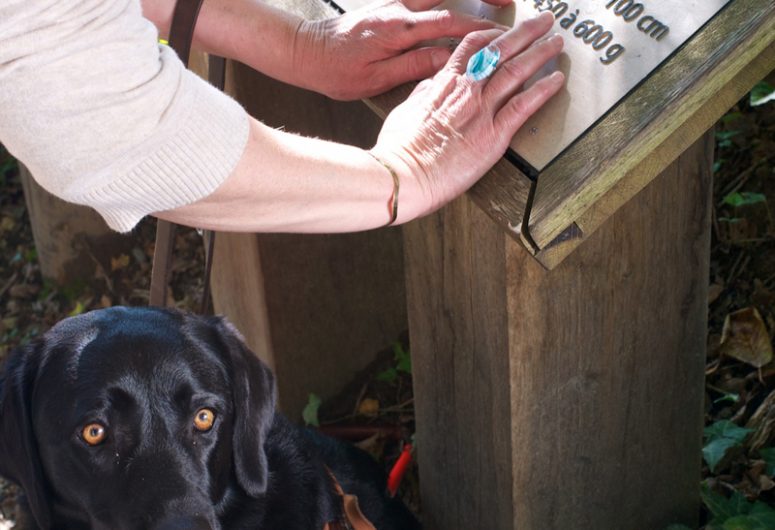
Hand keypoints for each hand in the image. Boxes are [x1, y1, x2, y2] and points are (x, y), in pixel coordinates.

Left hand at [294, 0, 510, 99]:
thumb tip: (448, 60)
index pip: (450, 24)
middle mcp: (398, 8)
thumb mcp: (376, 78)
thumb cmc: (335, 70)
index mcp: (398, 29)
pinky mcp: (389, 2)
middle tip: (508, 0)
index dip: (480, 30)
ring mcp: (393, 1)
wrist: (305, 51)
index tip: (502, 37)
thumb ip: (415, 66)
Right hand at [371, 11, 563, 218]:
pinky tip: (557, 80)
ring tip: (556, 43)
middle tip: (543, 22)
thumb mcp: (405, 110)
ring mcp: (482, 111)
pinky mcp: (494, 135)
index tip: (505, 30)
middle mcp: (466, 91)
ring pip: (517, 71)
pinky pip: (524, 106)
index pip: (472, 47)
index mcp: (443, 84)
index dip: (493, 33)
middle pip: (501, 51)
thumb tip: (431, 86)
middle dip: (526, 33)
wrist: (404, 174)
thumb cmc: (400, 150)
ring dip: (540, 54)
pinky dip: (543, 90)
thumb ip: (424, 95)